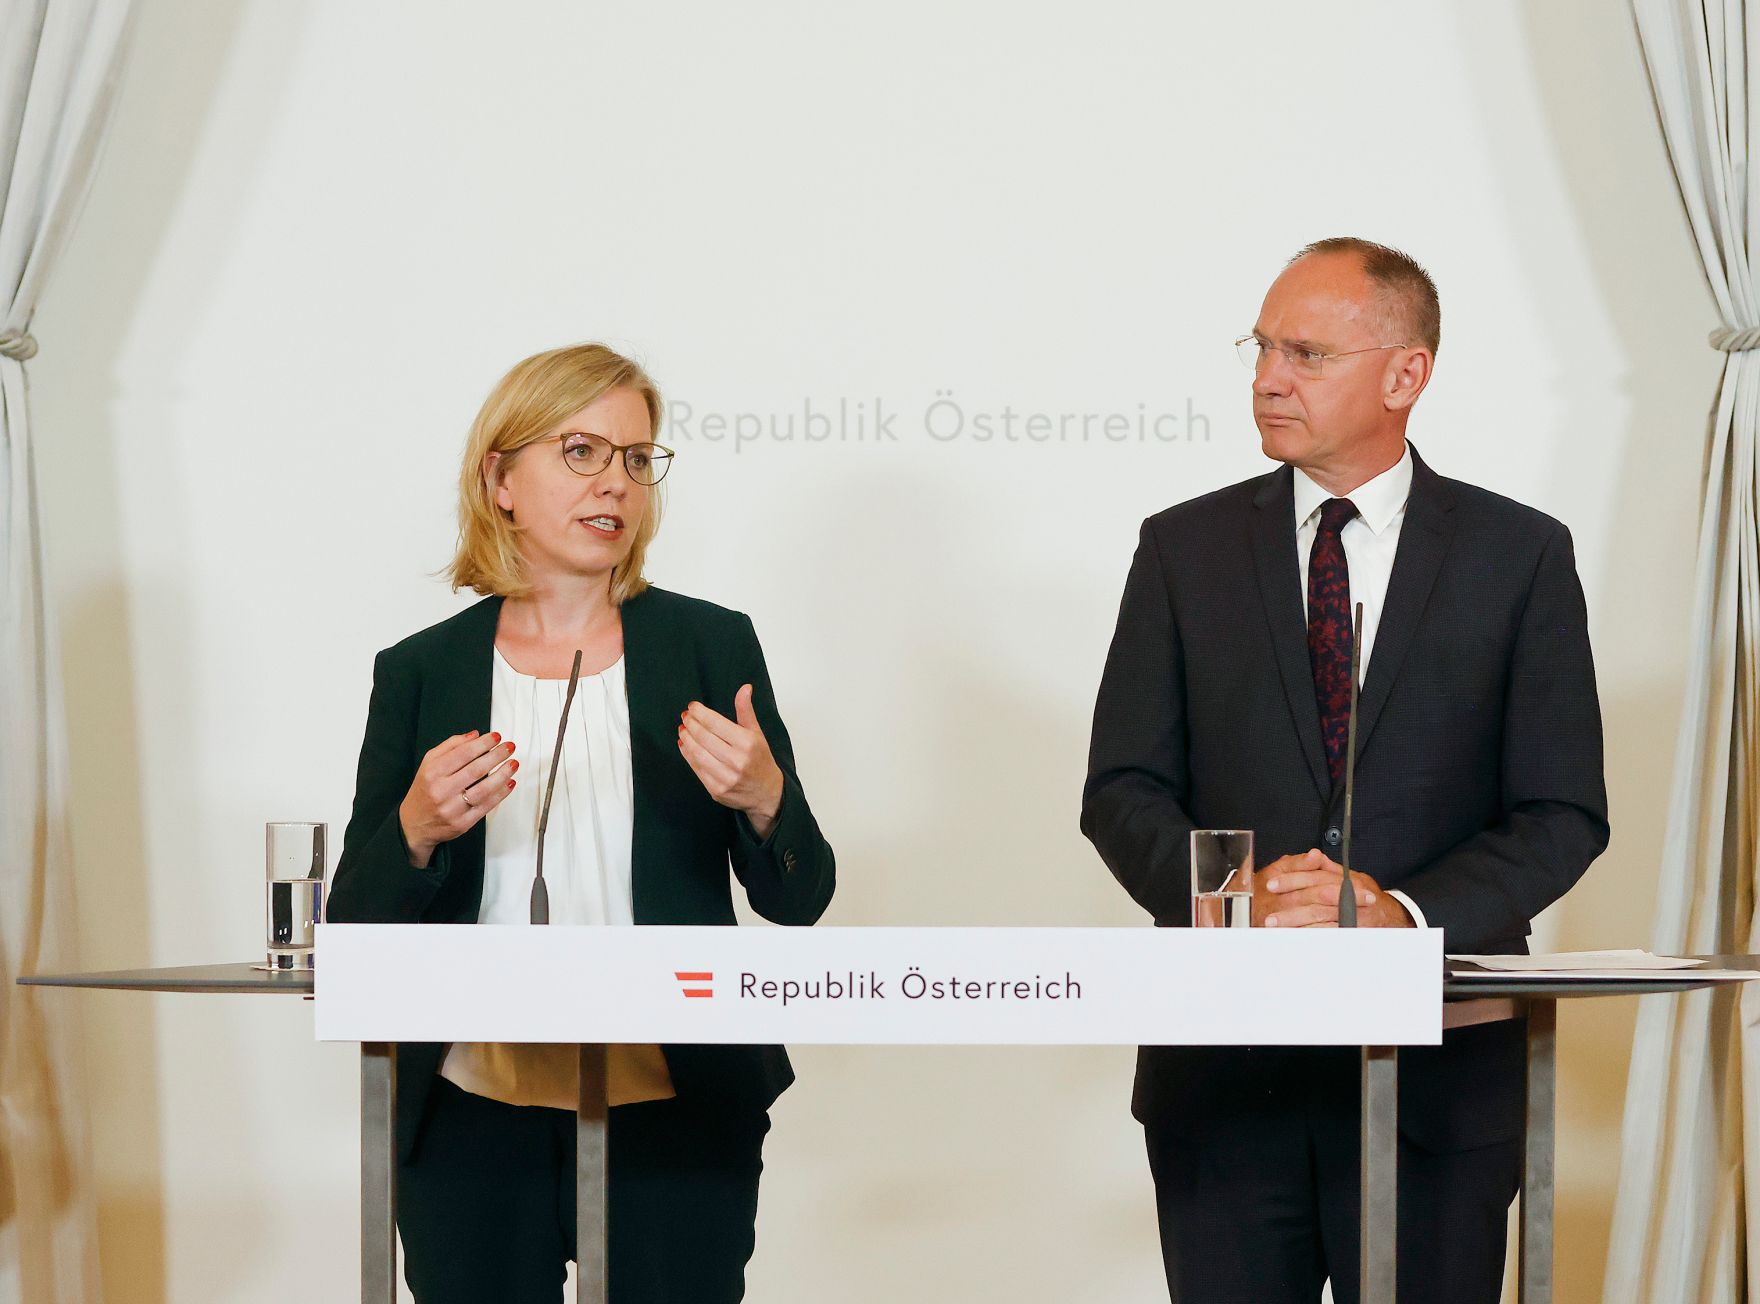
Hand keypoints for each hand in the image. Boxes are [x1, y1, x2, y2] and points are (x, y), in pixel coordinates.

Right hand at [398, 731, 517, 867]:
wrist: (414, 824)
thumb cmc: (425, 791)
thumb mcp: (428, 764)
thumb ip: (450, 746)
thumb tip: (475, 735)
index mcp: (432, 773)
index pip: (463, 753)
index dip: (483, 743)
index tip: (496, 737)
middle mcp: (441, 790)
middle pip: (475, 770)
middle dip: (497, 756)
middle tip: (509, 747)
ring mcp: (452, 809)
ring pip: (484, 789)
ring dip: (502, 775)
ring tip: (513, 764)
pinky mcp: (462, 823)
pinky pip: (486, 807)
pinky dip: (501, 794)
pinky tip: (509, 783)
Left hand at [678, 685, 785, 837]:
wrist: (766, 793)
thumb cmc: (760, 760)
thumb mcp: (757, 733)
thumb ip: (746, 711)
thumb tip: (744, 688)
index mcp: (747, 743)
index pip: (716, 723)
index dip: (700, 713)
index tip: (693, 707)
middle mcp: (737, 761)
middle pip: (704, 737)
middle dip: (691, 723)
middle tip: (686, 716)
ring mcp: (725, 777)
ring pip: (697, 753)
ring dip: (686, 738)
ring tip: (683, 728)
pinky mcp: (716, 790)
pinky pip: (696, 768)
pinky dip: (687, 755)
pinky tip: (684, 744)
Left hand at [1255, 849, 1411, 927]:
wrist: (1392, 917)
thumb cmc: (1367, 896)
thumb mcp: (1352, 877)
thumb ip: (1329, 869)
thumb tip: (1312, 856)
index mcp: (1346, 881)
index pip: (1314, 878)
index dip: (1291, 880)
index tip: (1271, 884)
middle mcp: (1349, 898)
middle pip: (1314, 901)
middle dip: (1289, 909)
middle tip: (1268, 916)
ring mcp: (1351, 917)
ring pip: (1319, 921)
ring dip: (1295, 925)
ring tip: (1275, 929)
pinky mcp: (1351, 932)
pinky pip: (1327, 936)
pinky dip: (1310, 937)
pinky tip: (1294, 939)